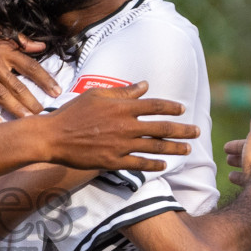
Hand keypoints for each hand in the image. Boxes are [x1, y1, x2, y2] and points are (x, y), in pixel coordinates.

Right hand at [0, 20, 57, 122]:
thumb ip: (18, 40)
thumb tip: (40, 47)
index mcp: (3, 50)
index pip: (30, 66)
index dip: (45, 80)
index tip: (57, 92)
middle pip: (17, 85)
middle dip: (32, 101)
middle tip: (45, 115)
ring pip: (0, 95)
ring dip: (15, 110)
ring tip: (28, 122)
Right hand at [36, 83, 196, 170]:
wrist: (53, 136)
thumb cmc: (73, 112)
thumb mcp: (97, 95)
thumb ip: (123, 92)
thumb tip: (145, 86)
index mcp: (122, 107)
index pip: (155, 106)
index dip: (172, 107)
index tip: (182, 109)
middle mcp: (126, 126)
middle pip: (162, 128)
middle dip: (182, 130)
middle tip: (197, 131)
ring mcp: (120, 145)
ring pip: (155, 147)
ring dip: (174, 149)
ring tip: (187, 149)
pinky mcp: (113, 161)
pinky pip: (139, 164)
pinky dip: (153, 164)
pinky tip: (163, 165)